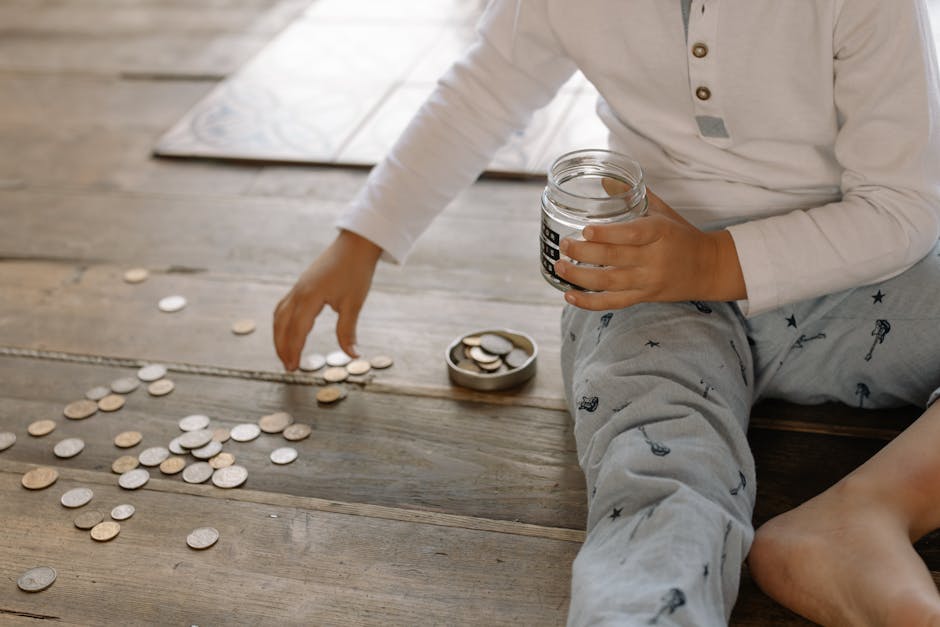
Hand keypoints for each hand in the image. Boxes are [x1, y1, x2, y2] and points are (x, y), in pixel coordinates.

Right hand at [274, 230, 381, 370]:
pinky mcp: (301, 284)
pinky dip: (282, 322)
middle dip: (282, 347)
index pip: (297, 331)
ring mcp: (298, 287)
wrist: (356, 245)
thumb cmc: (356, 271)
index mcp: (310, 298)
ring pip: (280, 315)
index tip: (294, 368)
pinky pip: (284, 306)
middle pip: (282, 325)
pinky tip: (287, 331)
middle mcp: (298, 292)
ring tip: (285, 353)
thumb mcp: (354, 303)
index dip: (294, 351)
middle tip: (288, 367)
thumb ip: (347, 331)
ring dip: (279, 336)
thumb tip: (352, 355)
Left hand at [554, 187, 745, 310]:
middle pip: (614, 258)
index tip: (586, 230)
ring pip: (610, 282)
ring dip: (581, 277)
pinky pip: (614, 303)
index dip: (607, 234)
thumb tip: (604, 179)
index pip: (632, 233)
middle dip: (584, 253)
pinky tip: (570, 296)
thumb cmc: (681, 235)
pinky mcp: (644, 297)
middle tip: (564, 246)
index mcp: (660, 233)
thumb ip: (634, 196)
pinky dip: (590, 302)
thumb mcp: (662, 212)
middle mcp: (654, 258)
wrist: (709, 268)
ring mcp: (648, 281)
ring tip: (560, 267)